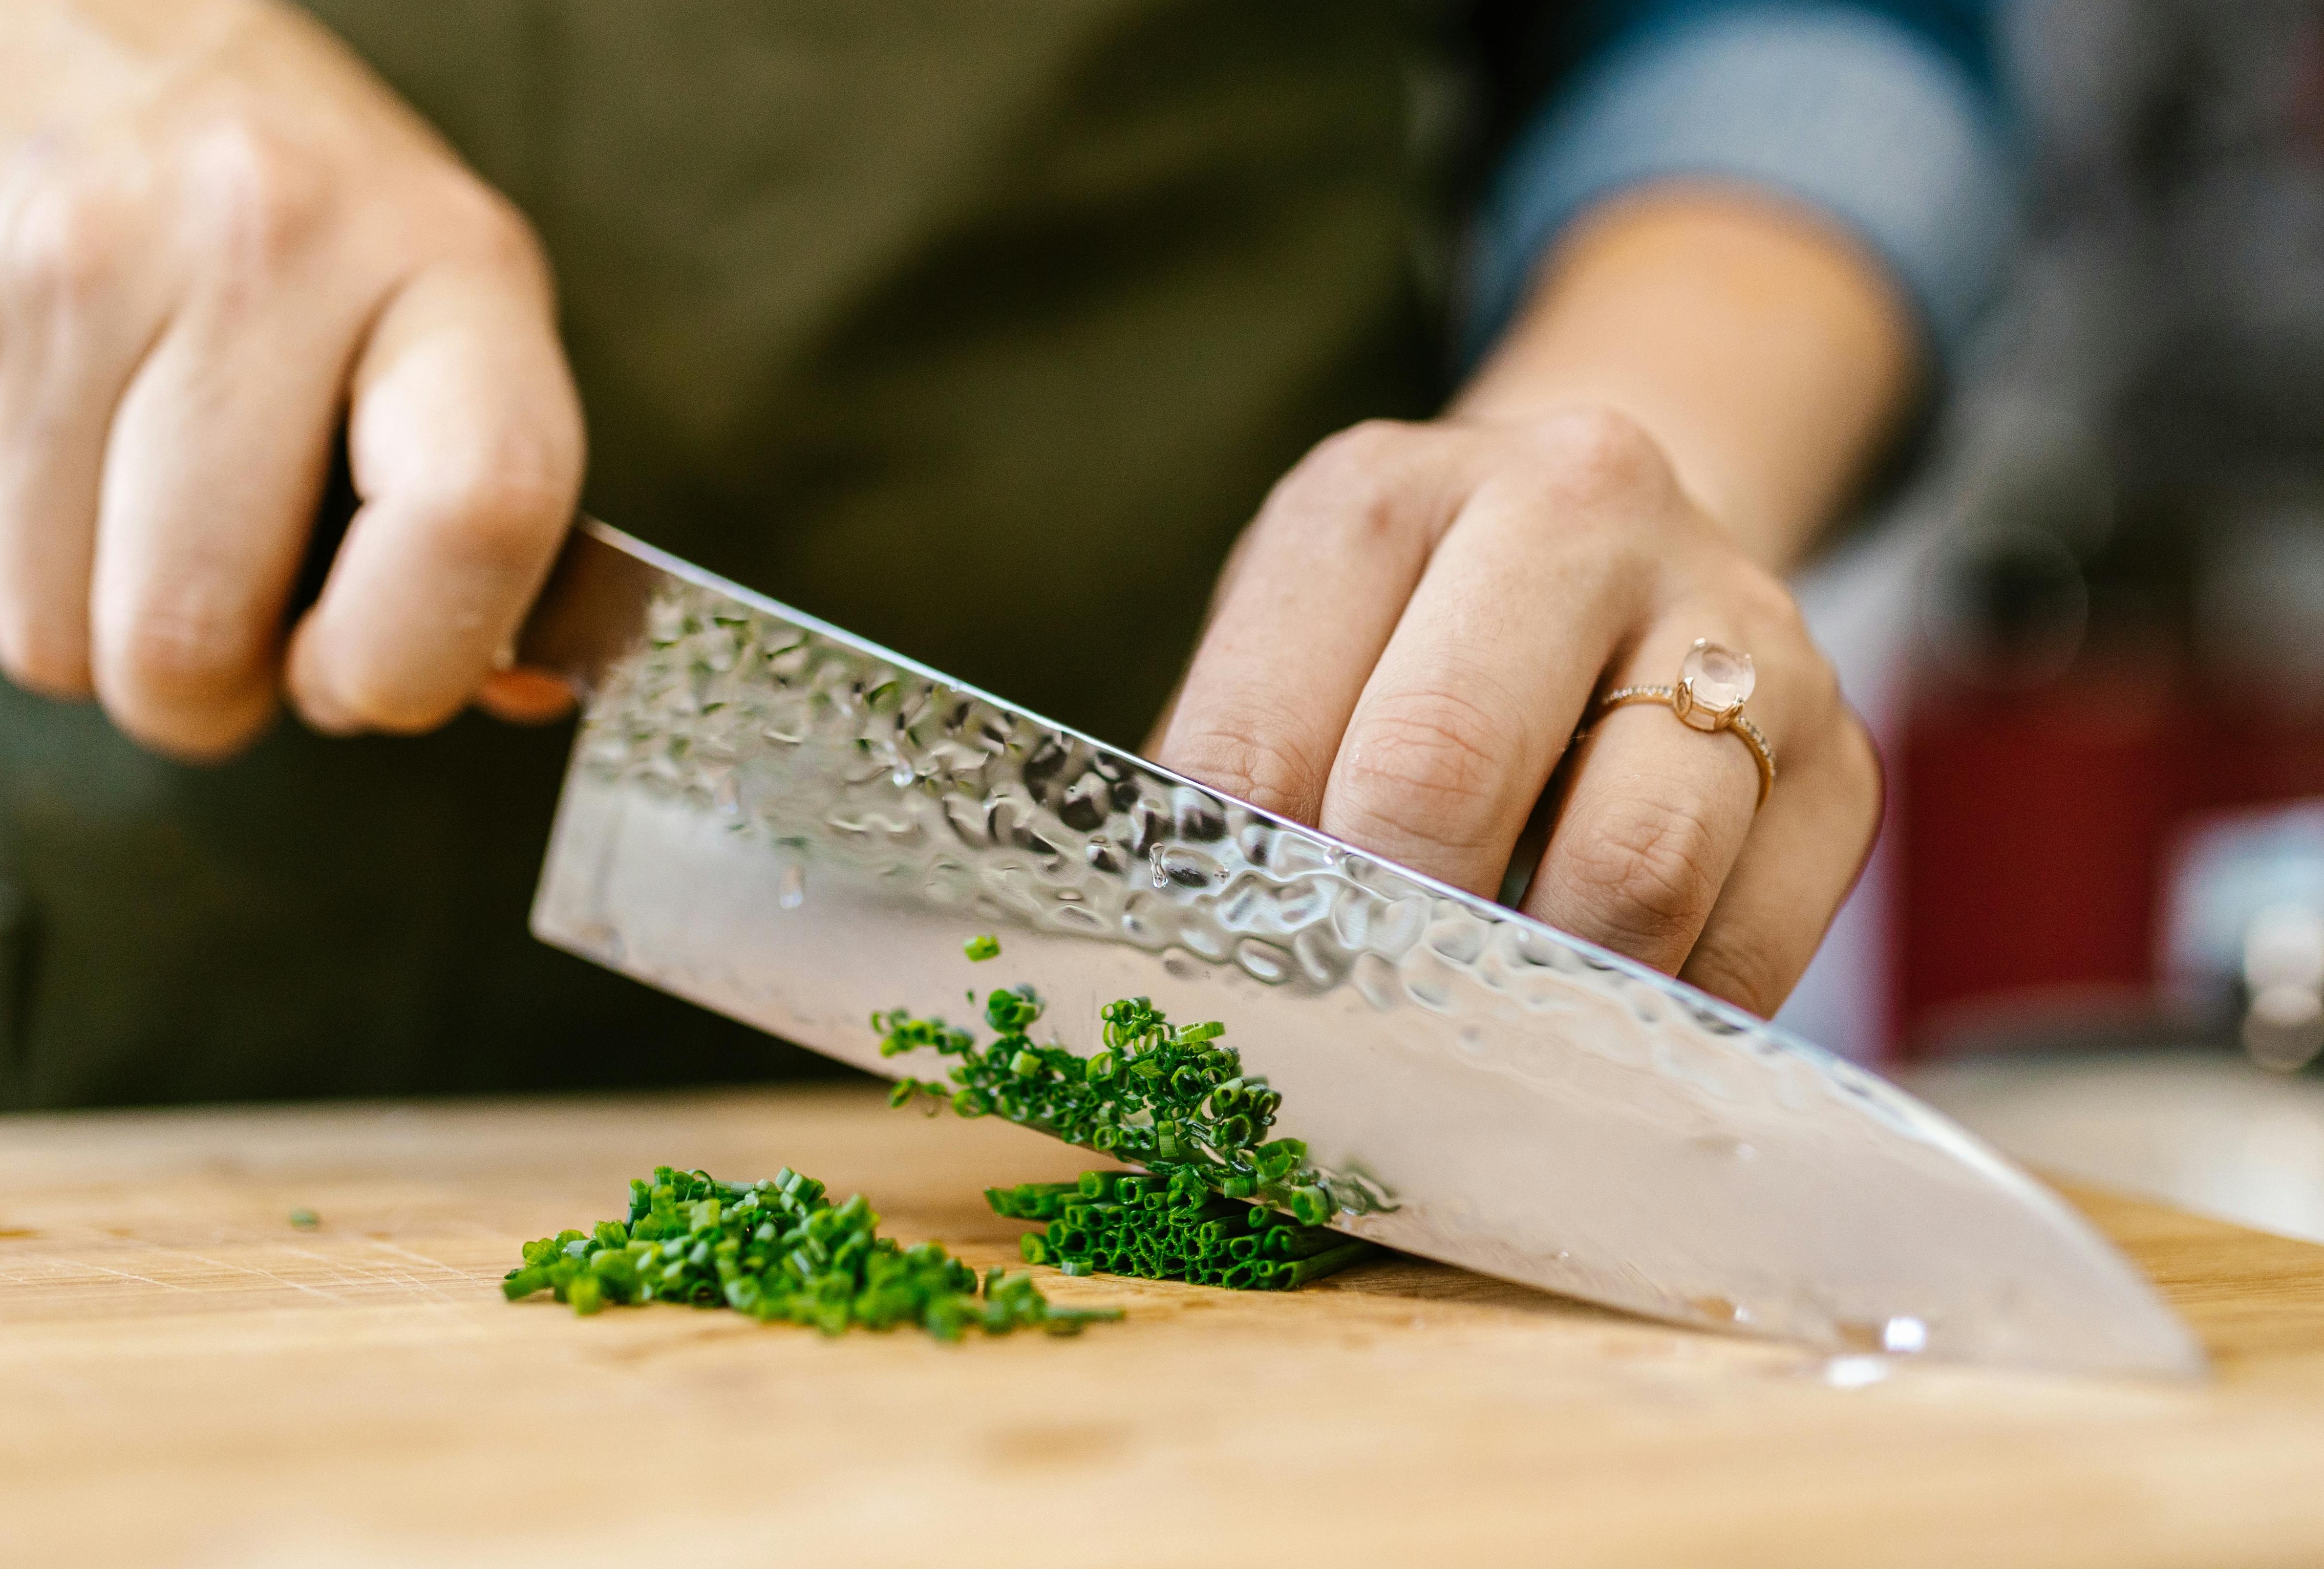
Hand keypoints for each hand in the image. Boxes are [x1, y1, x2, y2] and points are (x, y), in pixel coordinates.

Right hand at [0, 0, 582, 758]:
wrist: (118, 38)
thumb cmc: (321, 229)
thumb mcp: (459, 329)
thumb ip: (491, 527)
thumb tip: (506, 694)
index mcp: (450, 268)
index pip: (474, 511)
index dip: (408, 661)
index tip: (363, 676)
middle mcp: (261, 246)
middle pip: (190, 636)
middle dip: (212, 689)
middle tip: (237, 613)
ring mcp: (74, 261)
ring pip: (47, 631)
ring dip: (101, 628)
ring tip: (155, 520)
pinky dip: (27, 564)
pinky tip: (81, 473)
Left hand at [1153, 409, 1880, 1016]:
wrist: (1625, 558)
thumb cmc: (1415, 639)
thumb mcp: (1299, 656)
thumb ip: (1240, 790)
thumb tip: (1198, 969)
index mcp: (1382, 497)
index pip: (1259, 738)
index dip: (1237, 897)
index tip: (1238, 989)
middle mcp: (1572, 511)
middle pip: (1440, 776)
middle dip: (1381, 938)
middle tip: (1356, 1027)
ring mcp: (1734, 626)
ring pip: (1630, 873)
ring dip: (1534, 996)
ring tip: (1479, 1033)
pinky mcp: (1843, 756)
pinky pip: (1743, 952)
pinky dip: (1654, 1023)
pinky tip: (1594, 1015)